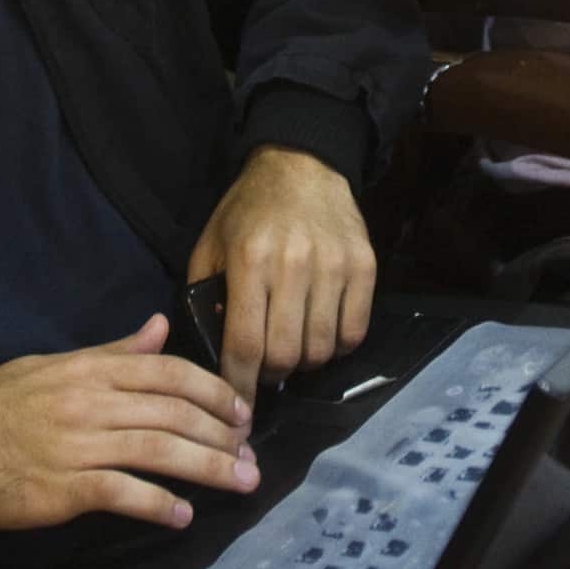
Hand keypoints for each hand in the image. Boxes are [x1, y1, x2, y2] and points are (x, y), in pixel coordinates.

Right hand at [0, 314, 255, 530]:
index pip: (167, 372)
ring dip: (208, 469)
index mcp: (90, 370)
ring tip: (240, 483)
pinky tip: (182, 516)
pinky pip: (123, 492)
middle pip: (174, 412)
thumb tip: (159, 327)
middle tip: (251, 458)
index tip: (240, 413)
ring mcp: (79, 444)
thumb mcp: (54, 365)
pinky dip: (158, 505)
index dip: (212, 391)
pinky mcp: (64, 487)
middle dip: (221, 436)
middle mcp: (91, 402)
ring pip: (159, 450)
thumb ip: (111, 352)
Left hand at [185, 145, 375, 408]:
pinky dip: (336, 347)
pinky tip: (320, 335)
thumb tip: (215, 351)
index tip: (236, 403)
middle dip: (270, 375)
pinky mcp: (364, 267)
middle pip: (285, 354)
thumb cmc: (248, 210)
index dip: (239, 383)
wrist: (301, 165)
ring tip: (291, 351)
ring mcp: (334, 266)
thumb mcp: (210, 245)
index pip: (245, 343)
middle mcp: (293, 264)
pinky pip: (354, 332)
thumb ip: (205, 295)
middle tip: (264, 370)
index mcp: (249, 260)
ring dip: (303, 363)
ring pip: (320, 350)